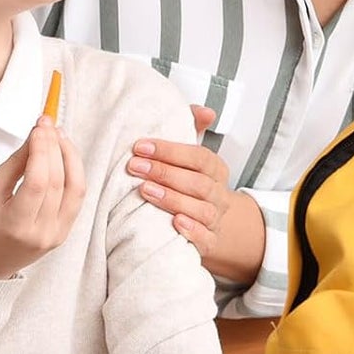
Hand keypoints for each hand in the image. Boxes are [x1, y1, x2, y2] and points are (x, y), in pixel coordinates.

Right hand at [0, 116, 86, 278]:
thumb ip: (15, 164)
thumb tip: (36, 136)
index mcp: (17, 226)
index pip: (38, 181)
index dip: (42, 149)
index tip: (39, 126)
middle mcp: (42, 233)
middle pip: (59, 182)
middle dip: (55, 147)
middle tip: (47, 124)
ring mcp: (56, 236)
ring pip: (76, 189)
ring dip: (71, 158)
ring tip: (59, 136)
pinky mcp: (64, 233)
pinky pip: (76, 199)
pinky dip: (73, 174)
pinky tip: (63, 156)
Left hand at [127, 124, 264, 285]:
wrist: (207, 223)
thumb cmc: (190, 183)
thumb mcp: (190, 157)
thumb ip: (193, 129)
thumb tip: (207, 111)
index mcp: (216, 170)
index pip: (199, 157)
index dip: (171, 151)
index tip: (140, 146)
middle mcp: (219, 194)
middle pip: (199, 183)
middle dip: (165, 173)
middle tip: (135, 167)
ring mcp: (215, 219)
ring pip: (202, 210)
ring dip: (173, 199)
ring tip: (145, 191)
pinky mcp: (209, 242)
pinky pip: (205, 238)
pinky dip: (192, 230)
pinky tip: (175, 223)